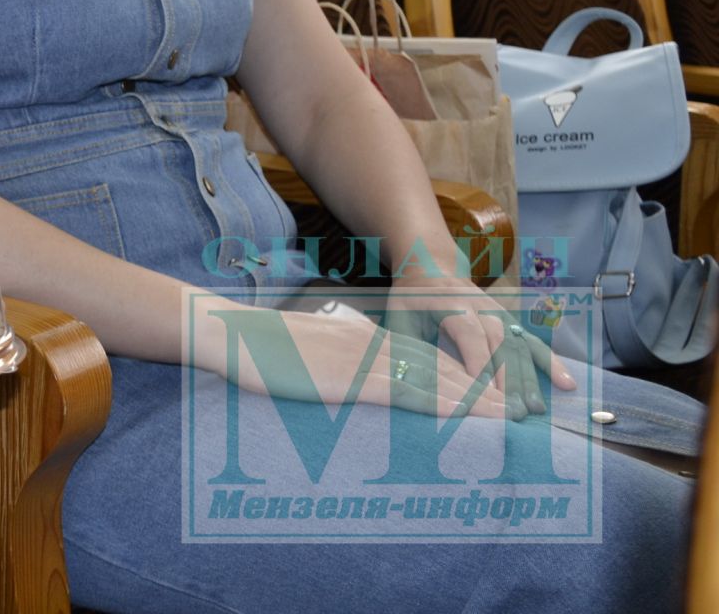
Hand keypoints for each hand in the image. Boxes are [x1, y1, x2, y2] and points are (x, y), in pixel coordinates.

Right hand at [199, 303, 509, 420]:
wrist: (233, 335)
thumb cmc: (258, 348)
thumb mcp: (305, 352)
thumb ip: (333, 363)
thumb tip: (344, 379)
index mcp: (362, 338)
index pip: (423, 358)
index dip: (462, 377)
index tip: (493, 395)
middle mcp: (372, 345)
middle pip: (439, 367)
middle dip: (483, 389)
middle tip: (520, 409)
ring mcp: (363, 360)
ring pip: (433, 379)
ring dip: (475, 400)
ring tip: (510, 417)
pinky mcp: (350, 378)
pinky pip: (405, 393)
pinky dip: (440, 405)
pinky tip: (463, 418)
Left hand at [381, 274, 575, 421]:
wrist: (431, 266)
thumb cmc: (409, 300)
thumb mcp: (397, 319)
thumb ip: (405, 347)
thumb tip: (407, 381)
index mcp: (449, 303)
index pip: (468, 333)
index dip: (478, 362)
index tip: (485, 394)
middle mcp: (481, 307)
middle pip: (500, 344)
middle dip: (509, 380)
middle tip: (515, 414)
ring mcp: (500, 314)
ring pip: (519, 346)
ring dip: (529, 378)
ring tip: (536, 409)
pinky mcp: (511, 322)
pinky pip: (534, 342)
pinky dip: (551, 363)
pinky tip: (568, 384)